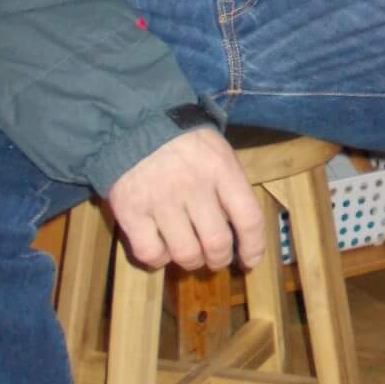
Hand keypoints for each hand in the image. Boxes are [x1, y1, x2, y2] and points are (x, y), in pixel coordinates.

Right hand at [106, 127, 265, 271]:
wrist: (134, 122)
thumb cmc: (183, 139)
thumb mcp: (217, 151)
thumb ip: (230, 186)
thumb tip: (242, 231)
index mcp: (221, 169)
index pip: (248, 219)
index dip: (253, 247)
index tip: (250, 260)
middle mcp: (193, 186)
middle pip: (217, 243)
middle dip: (220, 259)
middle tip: (216, 258)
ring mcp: (160, 200)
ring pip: (186, 254)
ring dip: (192, 261)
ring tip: (190, 253)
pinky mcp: (131, 211)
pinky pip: (151, 253)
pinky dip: (159, 259)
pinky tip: (162, 247)